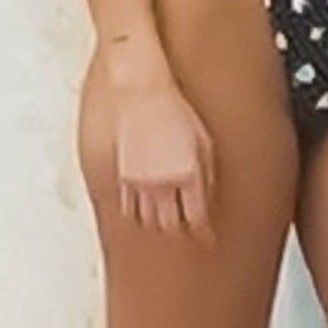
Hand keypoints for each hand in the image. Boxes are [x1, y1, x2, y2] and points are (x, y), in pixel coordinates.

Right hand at [80, 44, 216, 243]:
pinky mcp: (120, 176)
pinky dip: (136, 211)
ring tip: (164, 218)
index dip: (202, 231)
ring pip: (147, 218)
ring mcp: (139, 181)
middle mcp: (162, 182)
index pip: (196, 217)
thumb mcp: (202, 139)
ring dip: (157, 221)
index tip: (205, 237)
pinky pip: (127, 206)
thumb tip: (207, 194)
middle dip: (178, 229)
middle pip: (169, 223)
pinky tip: (142, 206)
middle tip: (184, 229)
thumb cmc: (173, 108)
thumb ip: (206, 171)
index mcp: (187, 174)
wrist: (139, 91)